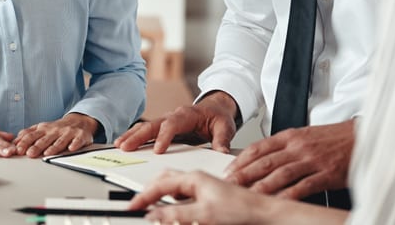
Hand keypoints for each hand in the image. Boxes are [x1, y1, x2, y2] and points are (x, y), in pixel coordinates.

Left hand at [13, 112, 97, 157]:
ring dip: (53, 147)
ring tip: (47, 153)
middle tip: (30, 154)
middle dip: (37, 146)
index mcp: (44, 129)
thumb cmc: (57, 128)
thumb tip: (14, 142)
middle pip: (45, 139)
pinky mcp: (80, 136)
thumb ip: (28, 134)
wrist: (79, 121)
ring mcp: (67, 133)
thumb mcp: (42, 128)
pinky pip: (77, 140)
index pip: (32, 135)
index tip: (18, 150)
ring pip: (60, 141)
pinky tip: (71, 148)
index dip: (25, 142)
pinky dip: (74, 144)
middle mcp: (55, 130)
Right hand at [114, 91, 237, 153]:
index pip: (173, 124)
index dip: (164, 136)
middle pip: (153, 124)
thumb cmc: (218, 117)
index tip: (157, 150)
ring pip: (145, 126)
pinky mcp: (162, 127)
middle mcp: (173, 115)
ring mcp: (166, 120)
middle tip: (126, 147)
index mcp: (187, 114)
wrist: (216, 108)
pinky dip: (133, 136)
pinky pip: (146, 130)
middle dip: (138, 136)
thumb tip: (222, 152)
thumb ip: (222, 140)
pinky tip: (123, 143)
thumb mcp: (225, 127)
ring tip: (119, 145)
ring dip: (131, 135)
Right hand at [127, 170, 284, 224]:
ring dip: (160, 195)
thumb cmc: (241, 208)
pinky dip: (172, 201)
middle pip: (164, 181)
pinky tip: (173, 209)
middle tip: (138, 204)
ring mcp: (202, 185)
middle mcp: (196, 178)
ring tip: (150, 206)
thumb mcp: (204, 214)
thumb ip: (177, 215)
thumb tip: (154, 215)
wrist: (262, 211)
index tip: (132, 206)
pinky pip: (182, 194)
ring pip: (173, 187)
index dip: (143, 197)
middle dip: (148, 191)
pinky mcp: (207, 194)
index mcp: (193, 178)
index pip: (160, 185)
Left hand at [224, 119, 354, 197]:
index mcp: (291, 136)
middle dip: (244, 175)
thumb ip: (286, 147)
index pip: (259, 147)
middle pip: (265, 162)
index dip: (242, 160)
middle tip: (229, 186)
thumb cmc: (334, 138)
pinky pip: (303, 187)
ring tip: (247, 197)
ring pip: (280, 175)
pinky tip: (278, 204)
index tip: (229, 170)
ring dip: (261, 187)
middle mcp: (299, 147)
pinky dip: (289, 196)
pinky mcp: (326, 174)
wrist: (363, 136)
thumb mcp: (306, 136)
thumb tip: (263, 160)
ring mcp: (312, 160)